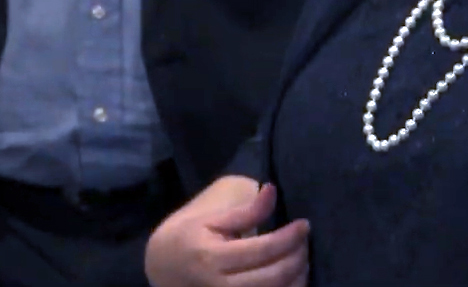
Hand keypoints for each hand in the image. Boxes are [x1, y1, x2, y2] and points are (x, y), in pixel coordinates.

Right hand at [145, 179, 308, 286]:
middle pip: (274, 276)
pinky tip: (292, 276)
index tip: (304, 224)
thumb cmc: (188, 238)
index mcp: (212, 257)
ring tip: (301, 256)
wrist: (163, 269)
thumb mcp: (210, 219)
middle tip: (304, 240)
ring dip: (298, 276)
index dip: (289, 237)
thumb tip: (272, 190)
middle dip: (298, 257)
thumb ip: (244, 211)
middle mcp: (221, 286)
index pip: (262, 250)